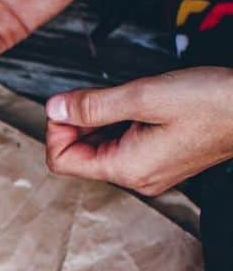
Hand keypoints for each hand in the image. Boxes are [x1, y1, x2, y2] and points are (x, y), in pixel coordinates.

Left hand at [45, 68, 232, 195]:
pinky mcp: (163, 158)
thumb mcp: (145, 96)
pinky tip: (139, 104)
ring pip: (103, 147)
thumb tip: (55, 108)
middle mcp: (137, 177)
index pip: (62, 161)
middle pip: (80, 155)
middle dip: (78, 122)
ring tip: (123, 97)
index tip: (67, 104)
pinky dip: (121, 122)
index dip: (56, 130)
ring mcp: (151, 170)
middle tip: (93, 94)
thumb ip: (94, 105)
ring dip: (101, 120)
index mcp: (127, 167)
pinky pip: (126, 143)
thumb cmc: (214, 102)